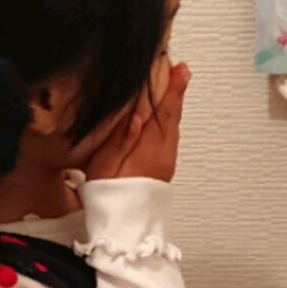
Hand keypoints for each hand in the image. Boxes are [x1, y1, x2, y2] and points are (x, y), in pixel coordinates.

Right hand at [85, 62, 190, 182]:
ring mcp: (165, 157)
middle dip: (174, 87)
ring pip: (171, 122)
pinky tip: (164, 107)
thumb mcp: (106, 165)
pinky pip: (168, 132)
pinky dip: (168, 115)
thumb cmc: (109, 194)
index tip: (178, 67)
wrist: (123, 222)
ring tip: (175, 77)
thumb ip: (121, 139)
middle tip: (179, 65)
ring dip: (172, 100)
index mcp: (150, 148)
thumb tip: (136, 115)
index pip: (163, 111)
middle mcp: (163, 151)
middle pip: (171, 113)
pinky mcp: (162, 162)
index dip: (170, 88)